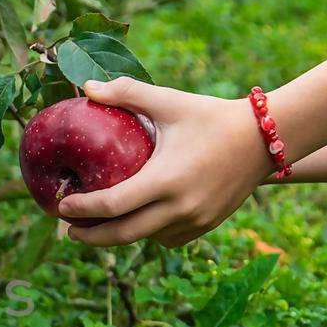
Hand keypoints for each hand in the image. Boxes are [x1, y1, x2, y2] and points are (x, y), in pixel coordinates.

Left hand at [59, 77, 275, 247]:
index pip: (112, 205)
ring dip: (119, 234)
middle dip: (91, 236)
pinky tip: (136, 221)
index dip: (82, 209)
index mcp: (165, 180)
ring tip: (96, 225)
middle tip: (68, 230)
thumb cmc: (212, 116)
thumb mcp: (170, 101)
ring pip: (145, 238)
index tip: (61, 205)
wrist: (266, 138)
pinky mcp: (206, 225)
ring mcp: (195, 220)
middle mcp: (179, 207)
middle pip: (123, 234)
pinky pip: (167, 238)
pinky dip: (148, 233)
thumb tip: (86, 87)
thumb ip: (127, 93)